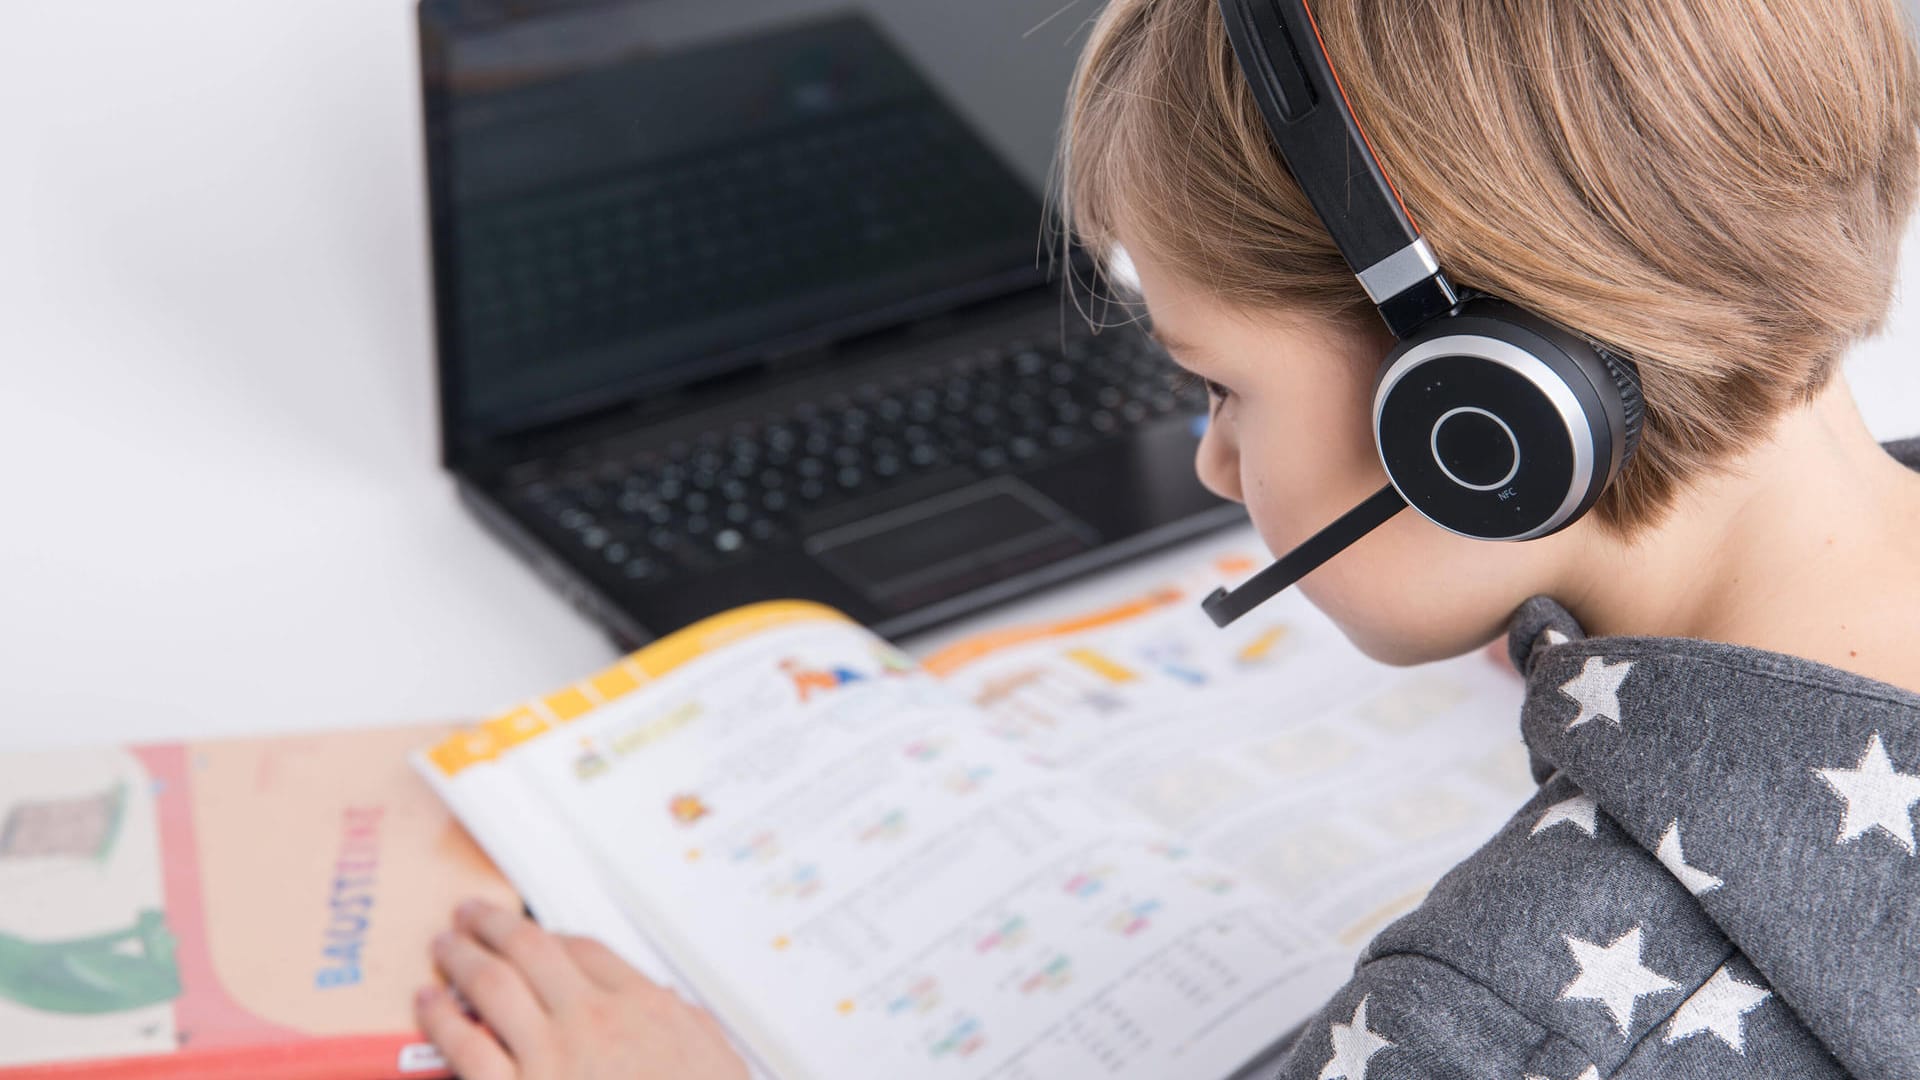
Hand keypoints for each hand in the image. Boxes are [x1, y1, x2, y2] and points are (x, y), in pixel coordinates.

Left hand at [416, 899, 749, 1079]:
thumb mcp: (716, 1064)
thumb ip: (691, 1029)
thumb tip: (669, 1007)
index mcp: (646, 1010)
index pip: (586, 951)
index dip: (551, 935)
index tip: (532, 932)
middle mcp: (595, 1022)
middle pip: (534, 952)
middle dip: (495, 926)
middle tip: (470, 914)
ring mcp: (551, 1059)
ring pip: (493, 986)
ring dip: (462, 958)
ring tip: (444, 945)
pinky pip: (466, 1047)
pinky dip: (442, 1019)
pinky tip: (429, 1003)